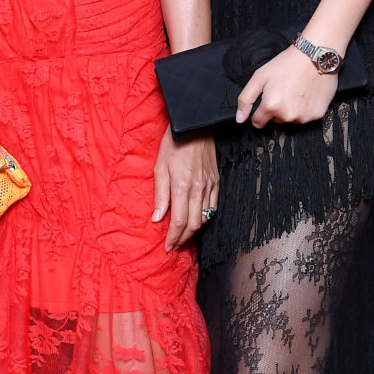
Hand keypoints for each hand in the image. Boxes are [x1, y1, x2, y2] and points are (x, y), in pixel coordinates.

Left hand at [153, 126, 217, 251]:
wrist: (194, 126)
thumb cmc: (173, 144)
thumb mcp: (159, 167)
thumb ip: (159, 194)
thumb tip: (157, 218)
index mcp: (182, 186)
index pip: (179, 221)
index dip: (173, 238)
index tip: (167, 246)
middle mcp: (199, 189)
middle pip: (193, 224)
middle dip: (183, 239)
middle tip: (174, 245)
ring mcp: (210, 185)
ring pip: (205, 218)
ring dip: (194, 231)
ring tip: (183, 236)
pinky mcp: (216, 181)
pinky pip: (213, 207)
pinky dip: (205, 218)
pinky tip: (196, 220)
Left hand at [236, 46, 337, 128]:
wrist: (315, 56)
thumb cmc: (288, 63)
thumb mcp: (260, 76)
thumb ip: (246, 99)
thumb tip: (239, 119)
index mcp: (271, 106)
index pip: (258, 122)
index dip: (260, 112)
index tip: (267, 101)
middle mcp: (287, 115)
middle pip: (275, 120)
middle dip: (277, 109)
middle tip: (284, 90)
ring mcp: (303, 117)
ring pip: (291, 119)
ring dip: (291, 109)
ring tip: (296, 90)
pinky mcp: (317, 115)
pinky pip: (306, 117)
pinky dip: (305, 108)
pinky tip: (307, 94)